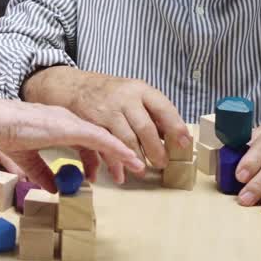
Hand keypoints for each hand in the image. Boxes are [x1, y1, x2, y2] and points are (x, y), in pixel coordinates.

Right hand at [0, 97, 144, 191]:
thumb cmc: (6, 135)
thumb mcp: (27, 159)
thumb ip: (42, 173)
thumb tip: (54, 189)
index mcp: (57, 124)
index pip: (84, 138)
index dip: (97, 153)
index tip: (104, 168)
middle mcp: (68, 119)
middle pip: (99, 136)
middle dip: (116, 152)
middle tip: (131, 166)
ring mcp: (71, 121)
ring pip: (104, 136)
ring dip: (122, 151)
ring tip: (137, 164)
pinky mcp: (71, 127)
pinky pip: (101, 138)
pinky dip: (116, 148)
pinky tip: (129, 157)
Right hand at [66, 74, 188, 168]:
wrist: (76, 86)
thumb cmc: (114, 93)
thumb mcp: (136, 94)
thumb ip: (153, 113)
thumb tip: (177, 138)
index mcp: (141, 90)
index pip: (163, 108)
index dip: (175, 127)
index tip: (184, 144)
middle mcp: (125, 99)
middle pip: (144, 127)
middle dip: (155, 149)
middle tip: (162, 163)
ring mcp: (107, 111)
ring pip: (125, 139)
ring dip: (135, 158)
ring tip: (142, 169)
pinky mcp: (92, 124)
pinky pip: (105, 146)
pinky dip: (113, 163)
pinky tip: (120, 174)